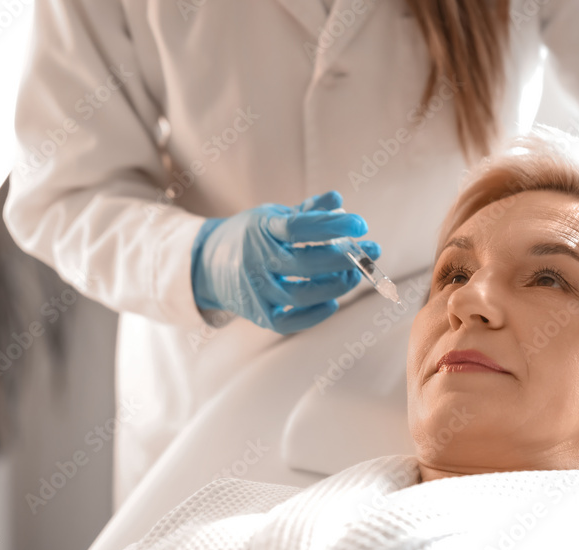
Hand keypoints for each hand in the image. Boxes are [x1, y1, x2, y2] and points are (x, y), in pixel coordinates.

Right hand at [190, 191, 380, 333]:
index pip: (299, 228)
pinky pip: (289, 321)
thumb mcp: (274, 216)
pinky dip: (314, 315)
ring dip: (335, 286)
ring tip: (353, 275)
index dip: (332, 226)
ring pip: (301, 294)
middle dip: (344, 259)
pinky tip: (332, 302)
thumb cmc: (252, 236)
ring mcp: (255, 290)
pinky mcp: (258, 314)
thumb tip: (338, 199)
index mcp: (261, 229)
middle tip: (371, 252)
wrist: (207, 264)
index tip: (361, 225)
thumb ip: (308, 211)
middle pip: (306, 264)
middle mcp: (256, 260)